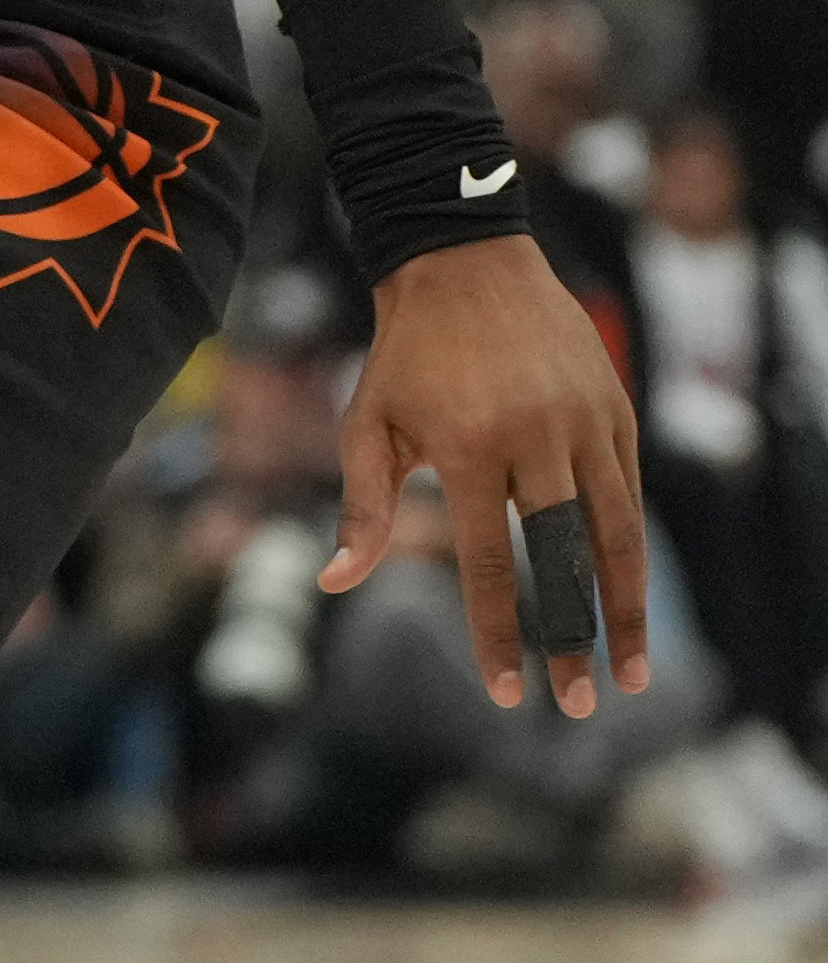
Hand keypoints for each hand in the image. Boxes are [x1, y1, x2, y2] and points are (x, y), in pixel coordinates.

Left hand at [322, 233, 648, 713]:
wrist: (463, 261)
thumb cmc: (404, 353)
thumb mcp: (367, 423)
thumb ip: (363, 509)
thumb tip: (333, 582)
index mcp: (467, 445)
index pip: (488, 560)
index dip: (498, 632)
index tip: (506, 693)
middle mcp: (534, 437)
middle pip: (564, 558)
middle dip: (573, 638)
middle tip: (580, 704)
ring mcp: (583, 422)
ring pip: (616, 535)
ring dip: (626, 610)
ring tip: (630, 673)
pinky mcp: (615, 410)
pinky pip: (629, 493)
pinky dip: (631, 550)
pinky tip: (628, 596)